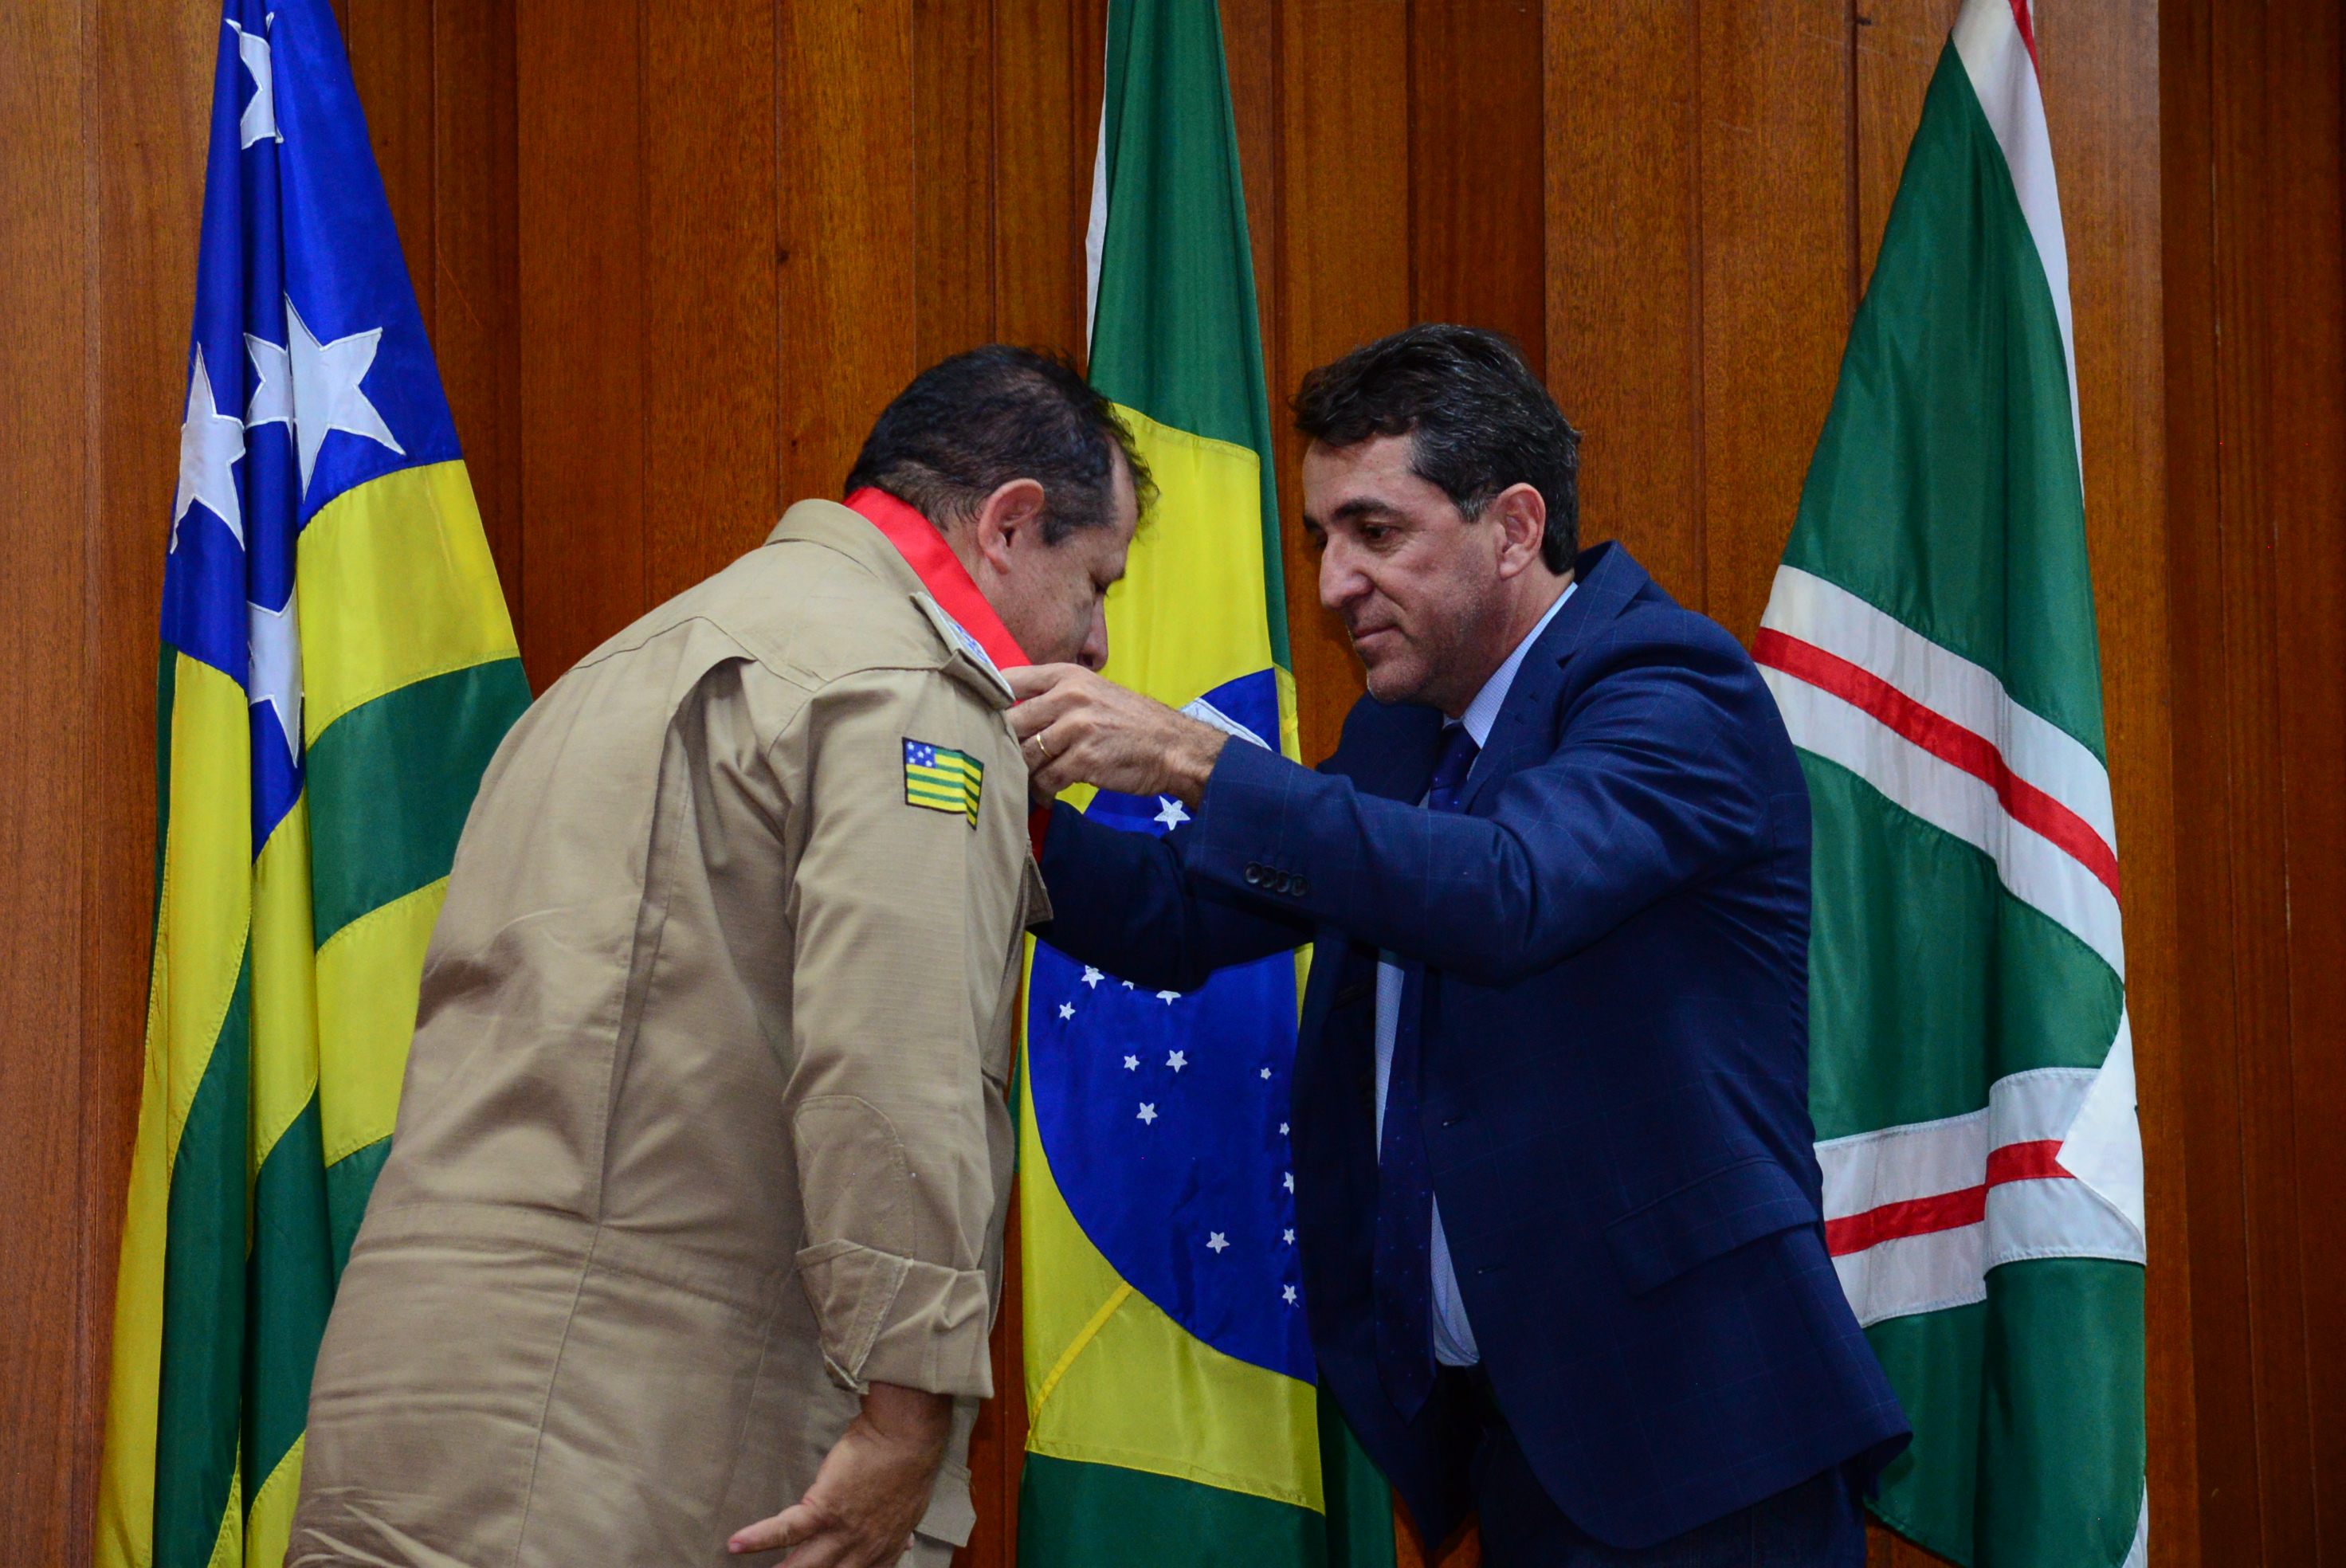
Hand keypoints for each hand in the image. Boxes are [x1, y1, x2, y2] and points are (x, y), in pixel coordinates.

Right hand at [727, 1382, 951, 1565]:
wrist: (907, 1438)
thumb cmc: (909, 1467)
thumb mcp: (909, 1511)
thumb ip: (899, 1534)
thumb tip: (907, 1545)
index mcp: (883, 1551)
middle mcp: (861, 1550)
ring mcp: (841, 1532)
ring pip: (803, 1565)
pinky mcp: (823, 1508)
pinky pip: (785, 1529)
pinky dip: (758, 1537)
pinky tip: (736, 1543)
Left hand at [1007, 664, 1229, 806]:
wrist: (1173, 747)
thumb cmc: (1130, 722)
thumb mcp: (1094, 692)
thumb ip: (1055, 696)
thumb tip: (1009, 715)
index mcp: (1067, 675)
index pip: (1009, 680)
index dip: (989, 701)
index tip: (979, 717)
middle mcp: (1069, 697)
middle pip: (1012, 722)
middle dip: (1006, 746)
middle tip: (1003, 760)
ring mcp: (1077, 728)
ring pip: (1026, 755)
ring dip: (1024, 773)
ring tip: (1030, 781)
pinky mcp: (1084, 760)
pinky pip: (1046, 779)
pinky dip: (1043, 791)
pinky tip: (1048, 794)